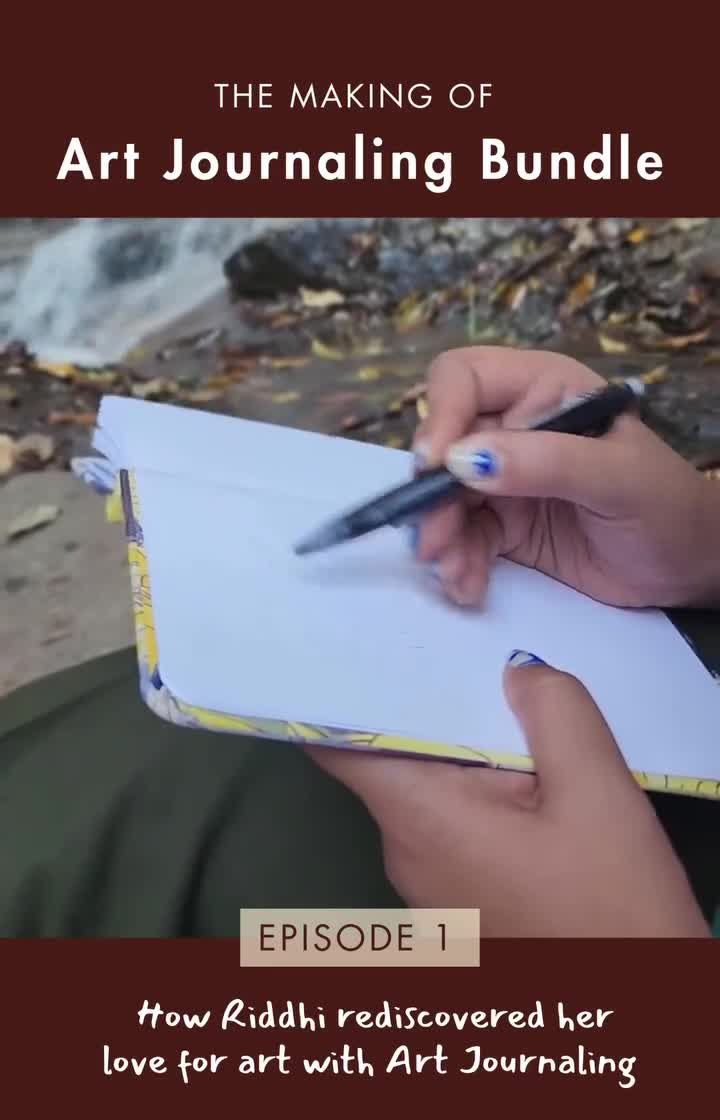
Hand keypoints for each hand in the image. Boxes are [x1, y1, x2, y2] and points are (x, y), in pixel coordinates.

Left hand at [308, 652, 709, 936]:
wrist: (639, 1018)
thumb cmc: (609, 908)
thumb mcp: (597, 796)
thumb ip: (555, 713)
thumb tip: (517, 671)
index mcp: (416, 819)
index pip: (337, 744)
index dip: (337, 689)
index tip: (347, 641)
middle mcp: (404, 852)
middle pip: (388, 760)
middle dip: (420, 707)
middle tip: (449, 645)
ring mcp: (427, 888)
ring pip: (426, 793)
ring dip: (457, 751)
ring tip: (496, 698)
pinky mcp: (458, 905)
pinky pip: (453, 827)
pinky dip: (476, 791)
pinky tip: (520, 770)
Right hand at [411, 346, 719, 607]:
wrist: (688, 567)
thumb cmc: (666, 506)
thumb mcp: (615, 477)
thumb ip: (545, 462)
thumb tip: (463, 459)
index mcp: (543, 390)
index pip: (465, 379)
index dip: (441, 415)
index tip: (434, 466)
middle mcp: (514, 428)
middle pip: (443, 446)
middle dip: (432, 495)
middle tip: (433, 542)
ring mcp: (505, 479)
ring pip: (443, 499)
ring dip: (440, 538)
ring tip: (454, 574)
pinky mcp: (504, 526)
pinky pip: (463, 539)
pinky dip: (457, 564)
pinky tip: (468, 586)